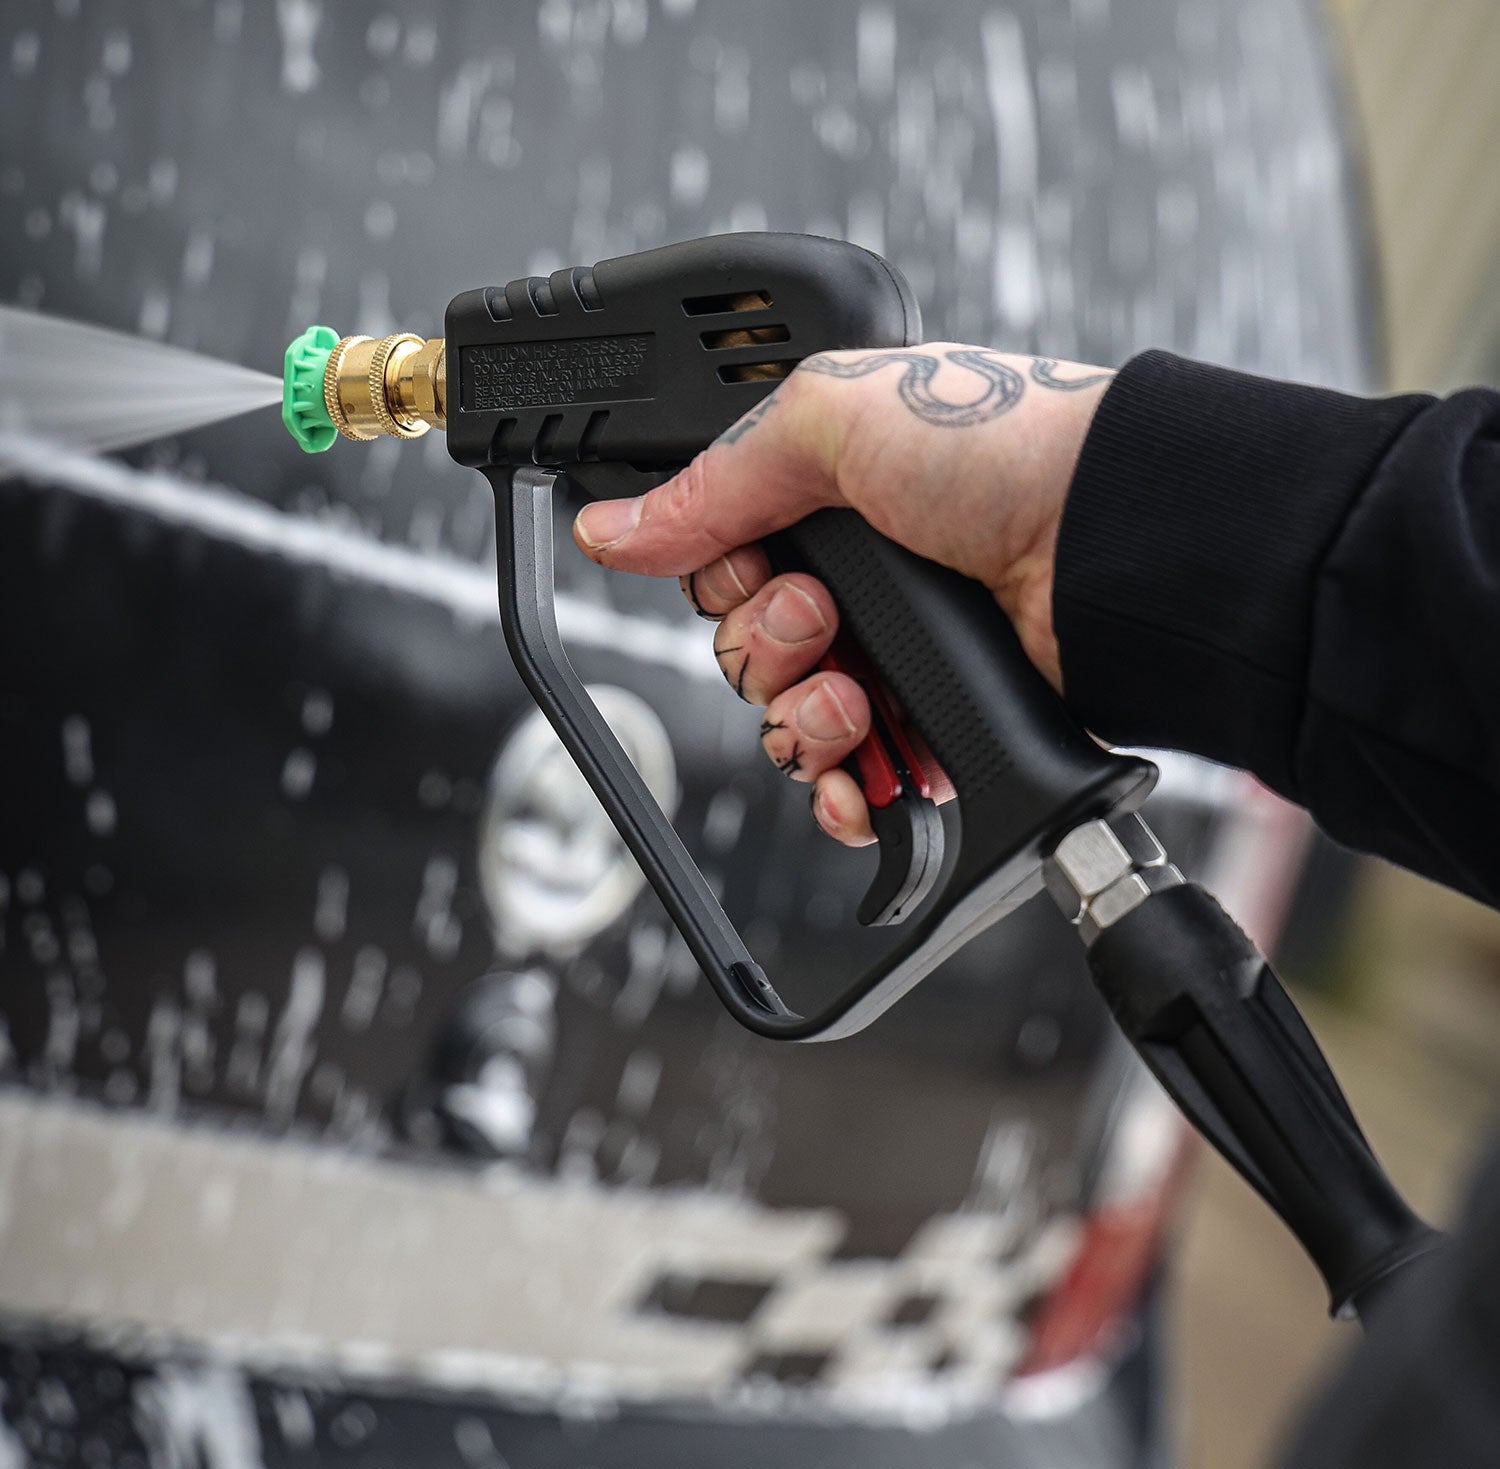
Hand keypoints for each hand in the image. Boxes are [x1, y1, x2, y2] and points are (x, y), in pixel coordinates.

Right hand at [572, 343, 1111, 844]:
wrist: (1105, 538)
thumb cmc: (998, 450)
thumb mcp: (829, 421)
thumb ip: (711, 483)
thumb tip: (610, 529)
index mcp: (828, 512)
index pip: (723, 576)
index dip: (723, 585)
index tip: (755, 566)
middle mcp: (859, 590)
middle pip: (745, 657)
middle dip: (768, 647)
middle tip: (824, 615)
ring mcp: (896, 666)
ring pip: (786, 728)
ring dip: (802, 718)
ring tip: (858, 690)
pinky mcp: (934, 735)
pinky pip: (850, 789)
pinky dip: (840, 792)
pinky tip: (857, 766)